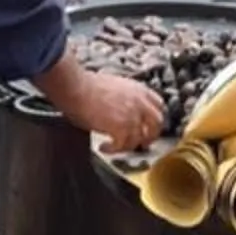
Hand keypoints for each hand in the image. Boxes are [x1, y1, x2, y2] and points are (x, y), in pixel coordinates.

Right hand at [36, 54, 165, 152]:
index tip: (149, 125)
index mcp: (139, 89)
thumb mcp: (114, 86)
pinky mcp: (122, 128)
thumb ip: (125, 98)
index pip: (158, 105)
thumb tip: (121, 112)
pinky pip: (123, 146)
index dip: (154, 118)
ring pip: (140, 138)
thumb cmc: (86, 84)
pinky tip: (104, 147)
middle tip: (141, 143)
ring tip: (115, 147)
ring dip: (128, 145)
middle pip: (157, 123)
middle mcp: (140, 102)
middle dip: (150, 135)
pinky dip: (114, 150)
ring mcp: (133, 115)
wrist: (76, 87)